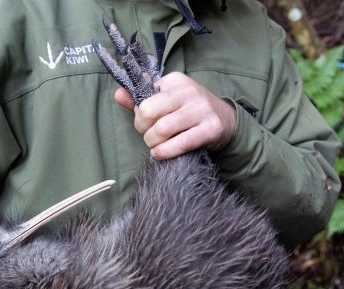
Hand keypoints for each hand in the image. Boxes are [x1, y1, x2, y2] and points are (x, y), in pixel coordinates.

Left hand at [114, 72, 235, 159]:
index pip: (143, 99)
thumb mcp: (166, 101)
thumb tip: (117, 94)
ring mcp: (201, 109)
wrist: (226, 121)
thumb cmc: (188, 111)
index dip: (139, 116)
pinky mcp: (211, 129)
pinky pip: (180, 143)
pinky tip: (161, 153)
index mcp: (174, 81)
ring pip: (162, 129)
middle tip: (150, 136)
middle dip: (143, 130)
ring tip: (156, 146)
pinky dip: (165, 152)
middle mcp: (188, 91)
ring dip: (153, 143)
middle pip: (148, 112)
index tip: (147, 123)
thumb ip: (140, 99)